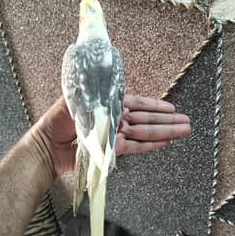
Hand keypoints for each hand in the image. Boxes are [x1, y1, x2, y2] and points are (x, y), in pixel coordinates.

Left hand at [35, 95, 189, 174]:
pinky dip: (149, 145)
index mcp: (108, 105)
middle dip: (167, 120)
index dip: (155, 105)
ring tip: (183, 131)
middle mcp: (115, 119)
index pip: (137, 104)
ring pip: (144, 132)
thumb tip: (112, 86)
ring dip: (164, 132)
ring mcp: (115, 135)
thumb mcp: (77, 100)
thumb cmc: (58, 120)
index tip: (171, 107)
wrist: (47, 145)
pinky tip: (164, 143)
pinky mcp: (112, 149)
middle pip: (146, 119)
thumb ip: (96, 95)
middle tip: (186, 121)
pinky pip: (135, 147)